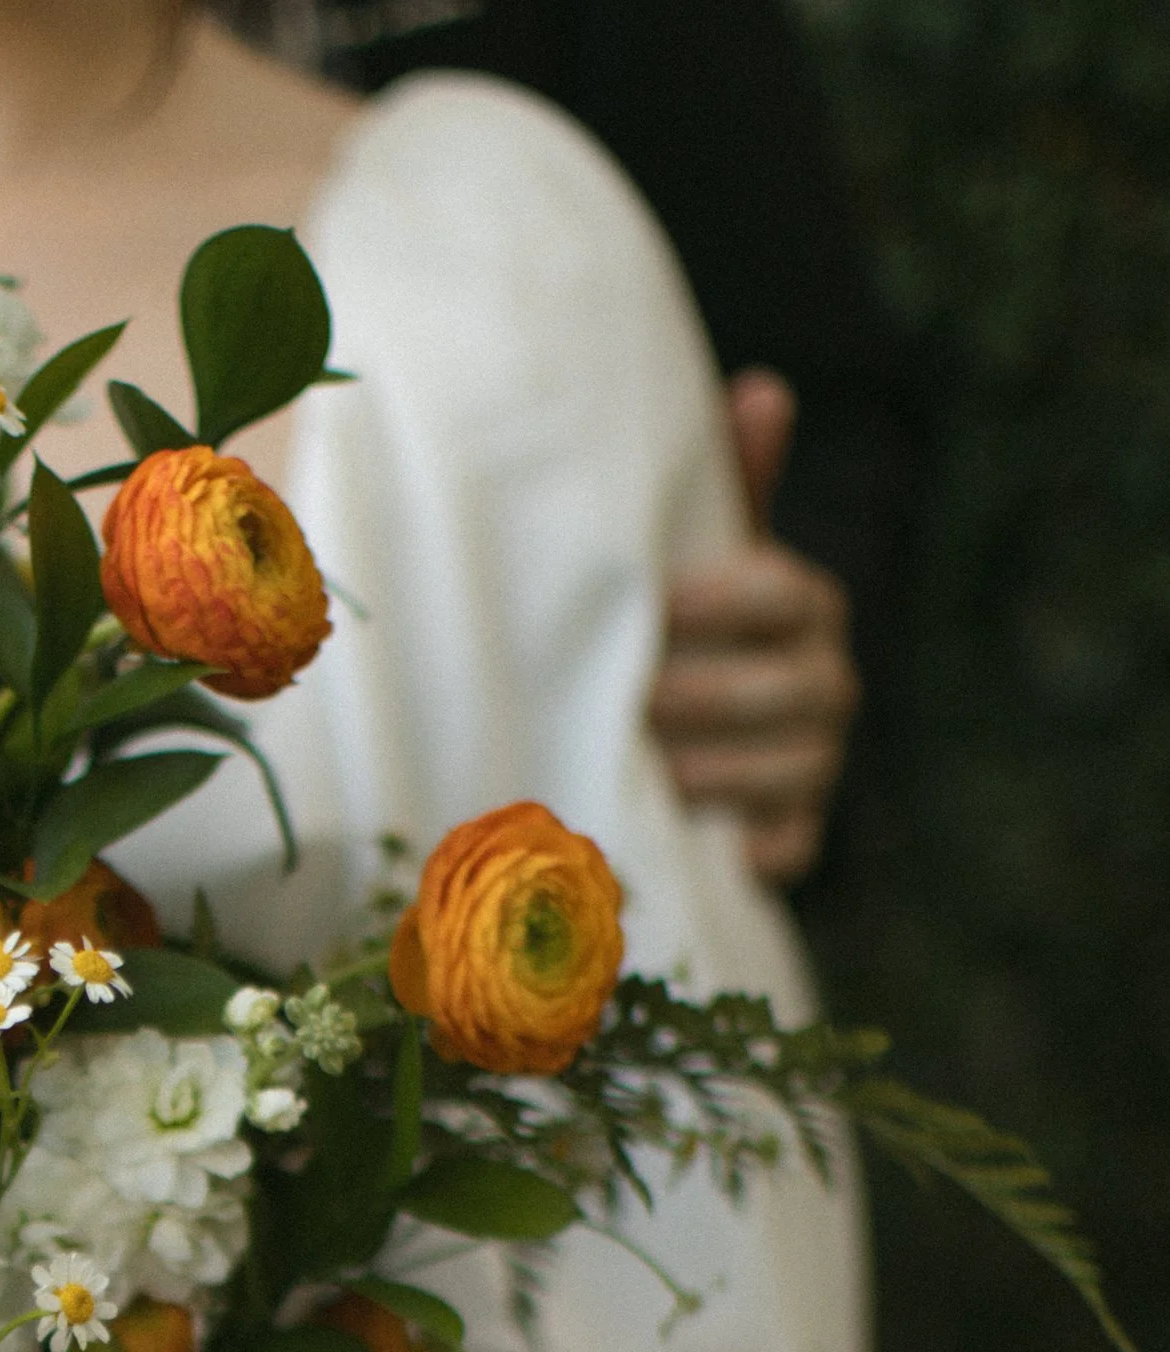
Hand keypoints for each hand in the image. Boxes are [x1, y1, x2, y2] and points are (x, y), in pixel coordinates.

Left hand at [650, 370, 860, 888]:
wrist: (692, 745)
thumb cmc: (685, 630)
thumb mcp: (701, 558)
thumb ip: (725, 488)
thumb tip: (763, 389)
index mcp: (806, 608)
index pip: (789, 592)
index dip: (731, 598)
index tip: (664, 601)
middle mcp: (828, 685)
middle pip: (790, 688)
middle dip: (709, 695)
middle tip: (634, 701)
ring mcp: (816, 766)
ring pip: (789, 768)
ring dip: (716, 770)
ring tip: (649, 768)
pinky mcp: (793, 838)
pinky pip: (785, 849)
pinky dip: (747, 852)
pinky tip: (695, 844)